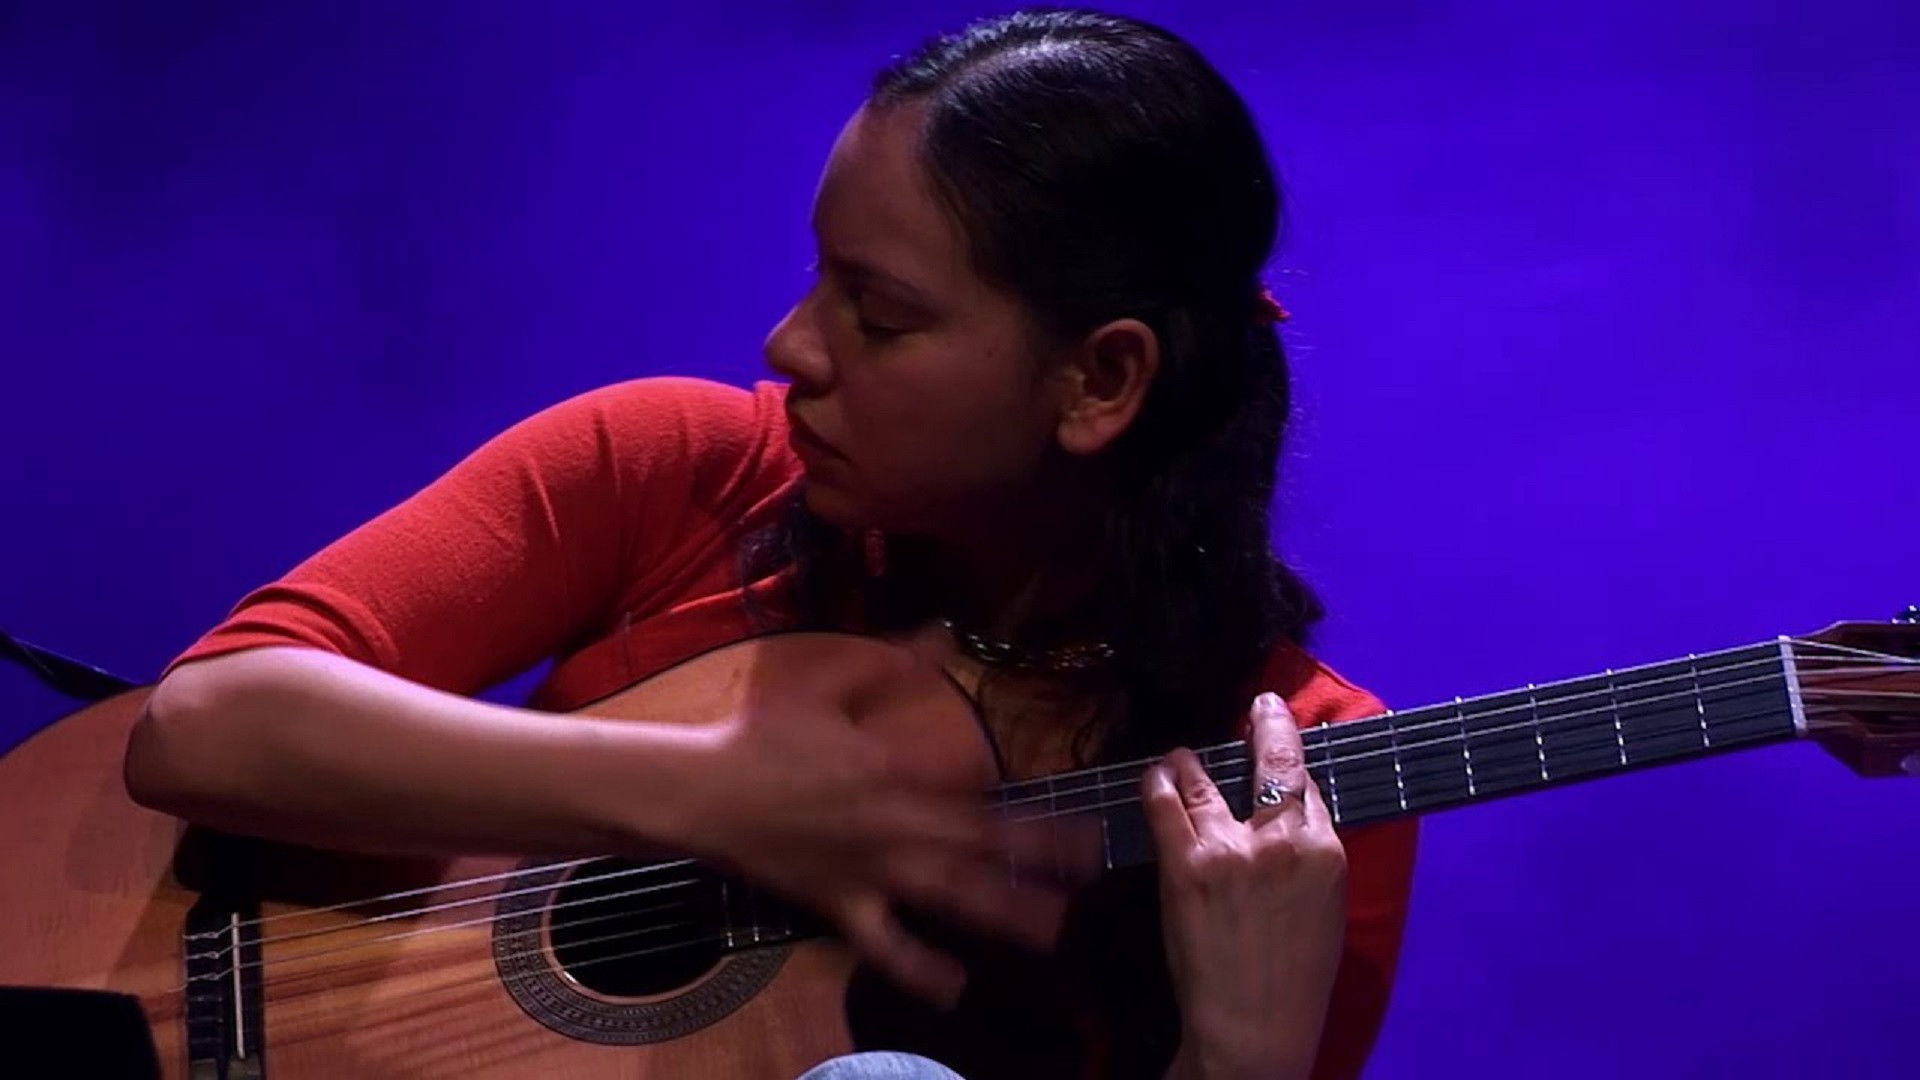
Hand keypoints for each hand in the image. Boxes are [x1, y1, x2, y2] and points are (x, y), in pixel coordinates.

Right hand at [682, 635, 1079, 1007]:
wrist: (704, 791)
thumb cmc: (764, 734)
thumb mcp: (827, 683)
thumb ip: (894, 662)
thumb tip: (946, 631)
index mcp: (895, 767)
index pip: (974, 780)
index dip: (1021, 790)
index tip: (1066, 799)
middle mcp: (895, 823)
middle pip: (982, 840)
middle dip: (1041, 851)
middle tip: (1093, 862)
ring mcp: (872, 870)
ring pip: (950, 894)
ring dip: (1004, 911)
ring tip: (1054, 928)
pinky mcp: (844, 906)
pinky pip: (886, 945)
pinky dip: (920, 968)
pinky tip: (955, 989)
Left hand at [1145, 692, 1347, 1079]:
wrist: (1254, 1027)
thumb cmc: (1296, 978)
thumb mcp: (1328, 908)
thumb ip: (1311, 854)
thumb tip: (1292, 812)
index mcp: (1326, 851)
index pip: (1307, 786)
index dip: (1290, 759)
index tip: (1280, 733)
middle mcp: (1282, 839)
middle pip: (1273, 761)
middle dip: (1268, 724)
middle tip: (1260, 704)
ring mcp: (1231, 847)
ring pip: (1207, 778)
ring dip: (1191, 762)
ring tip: (1182, 756)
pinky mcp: (1187, 863)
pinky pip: (1166, 804)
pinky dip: (1159, 782)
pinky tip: (1156, 774)